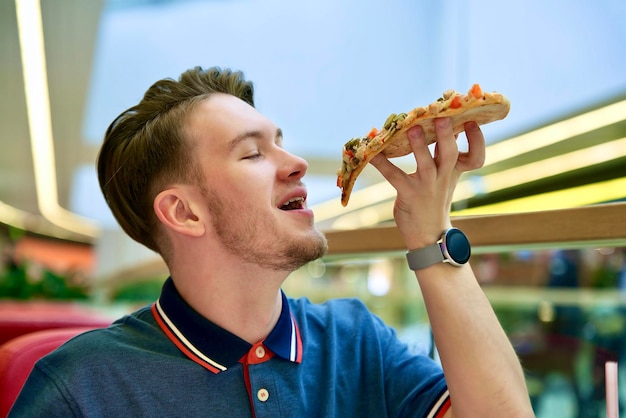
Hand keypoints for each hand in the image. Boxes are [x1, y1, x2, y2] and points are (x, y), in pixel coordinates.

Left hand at [369, 118, 484, 249]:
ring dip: (419, 146)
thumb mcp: (444, 178)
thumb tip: (439, 127)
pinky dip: (382, 163)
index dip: (477, 140)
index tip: (472, 122)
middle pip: (452, 154)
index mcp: (454, 172)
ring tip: (412, 129)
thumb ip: (443, 156)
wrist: (428, 236)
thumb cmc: (434, 201)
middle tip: (442, 118)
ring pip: (426, 164)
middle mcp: (443, 177)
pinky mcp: (409, 194)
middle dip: (447, 135)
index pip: (475, 157)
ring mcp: (427, 186)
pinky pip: (394, 175)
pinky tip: (371, 153)